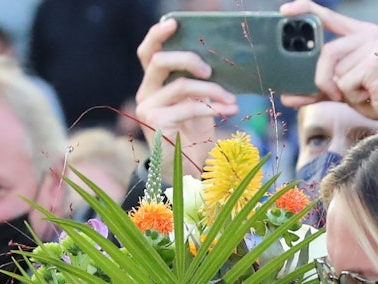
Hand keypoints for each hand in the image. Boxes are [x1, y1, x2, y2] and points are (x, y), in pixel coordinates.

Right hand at [134, 18, 238, 178]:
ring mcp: (147, 108)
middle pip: (159, 61)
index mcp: (154, 84)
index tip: (173, 22)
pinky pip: (187, 106)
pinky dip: (212, 107)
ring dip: (211, 90)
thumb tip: (215, 62)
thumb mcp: (196, 102)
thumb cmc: (194, 131)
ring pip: (180, 86)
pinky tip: (228, 110)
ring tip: (231, 99)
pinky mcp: (154, 123)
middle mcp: (145, 93)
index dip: (157, 35)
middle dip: (188, 59)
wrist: (188, 167)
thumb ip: (196, 82)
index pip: (147, 53)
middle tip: (210, 70)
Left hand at [278, 1, 377, 123]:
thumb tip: (286, 97)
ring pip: (336, 71)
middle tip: (336, 93)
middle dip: (323, 79)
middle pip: (327, 52)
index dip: (306, 10)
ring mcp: (376, 46)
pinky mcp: (376, 62)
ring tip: (363, 92)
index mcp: (362, 34)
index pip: (331, 17)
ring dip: (342, 90)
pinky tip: (370, 95)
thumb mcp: (342, 89)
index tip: (285, 10)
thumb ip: (316, 89)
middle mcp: (370, 35)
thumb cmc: (376, 96)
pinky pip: (345, 82)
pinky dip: (352, 96)